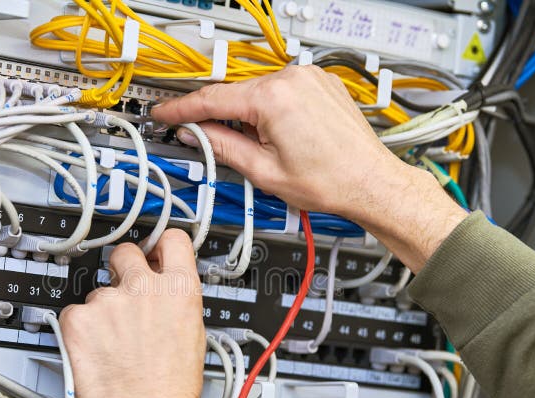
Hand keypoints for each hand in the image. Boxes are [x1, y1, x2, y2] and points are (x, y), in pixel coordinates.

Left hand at [59, 229, 205, 397]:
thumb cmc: (171, 391)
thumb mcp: (193, 336)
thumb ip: (176, 303)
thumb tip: (165, 294)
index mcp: (180, 290)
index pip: (172, 240)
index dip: (160, 245)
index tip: (153, 252)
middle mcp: (144, 287)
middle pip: (126, 252)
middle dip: (123, 267)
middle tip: (124, 292)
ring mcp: (108, 301)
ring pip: (98, 292)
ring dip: (102, 312)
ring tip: (112, 345)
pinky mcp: (78, 319)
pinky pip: (75, 314)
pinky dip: (80, 330)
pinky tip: (94, 351)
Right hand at [152, 66, 467, 271]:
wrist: (371, 182)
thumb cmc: (330, 181)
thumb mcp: (263, 171)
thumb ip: (221, 146)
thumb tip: (195, 134)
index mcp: (274, 97)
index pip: (212, 99)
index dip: (182, 109)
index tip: (164, 113)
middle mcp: (292, 78)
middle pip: (235, 94)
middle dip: (218, 117)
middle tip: (204, 142)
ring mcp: (309, 77)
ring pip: (257, 92)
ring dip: (247, 115)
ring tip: (259, 149)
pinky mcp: (321, 83)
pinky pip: (281, 90)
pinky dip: (270, 109)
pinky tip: (278, 135)